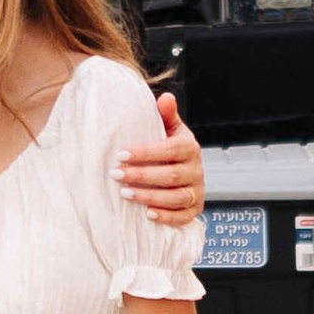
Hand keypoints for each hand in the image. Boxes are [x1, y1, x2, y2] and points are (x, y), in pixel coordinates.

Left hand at [119, 87, 206, 227]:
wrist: (186, 173)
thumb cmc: (170, 149)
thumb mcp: (170, 130)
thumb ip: (166, 115)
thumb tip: (165, 97)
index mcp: (189, 147)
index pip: (169, 149)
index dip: (146, 153)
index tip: (121, 154)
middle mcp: (197, 170)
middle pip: (170, 175)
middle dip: (141, 175)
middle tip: (116, 174)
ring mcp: (197, 190)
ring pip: (176, 197)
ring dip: (150, 196)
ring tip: (125, 194)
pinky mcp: (195, 209)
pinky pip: (183, 216)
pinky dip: (167, 217)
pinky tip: (148, 215)